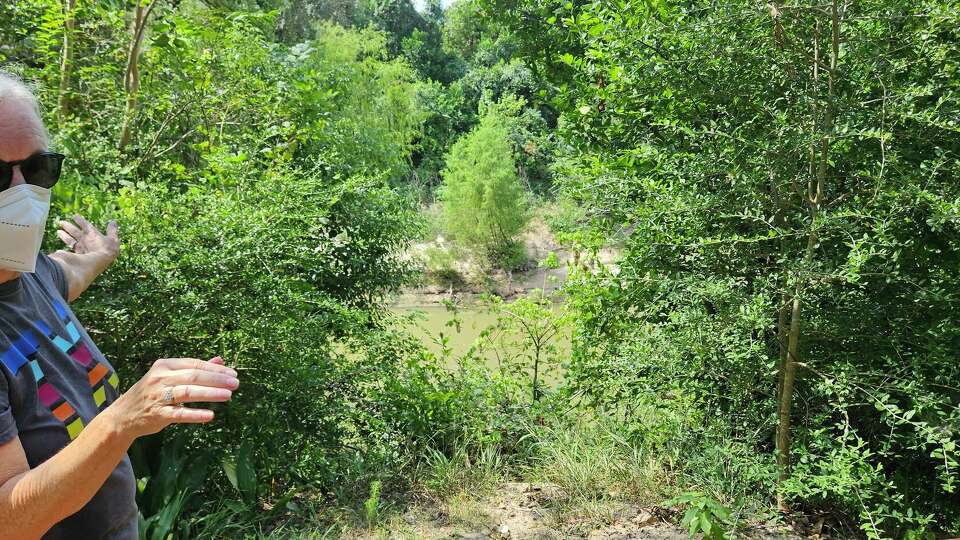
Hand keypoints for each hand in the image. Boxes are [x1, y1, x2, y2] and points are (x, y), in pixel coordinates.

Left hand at [56, 215, 118, 266]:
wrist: (99, 262)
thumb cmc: (108, 250)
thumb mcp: (113, 239)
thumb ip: (112, 230)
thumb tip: (113, 221)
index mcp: (92, 233)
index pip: (84, 224)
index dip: (79, 220)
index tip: (74, 216)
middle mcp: (84, 239)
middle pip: (74, 231)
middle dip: (68, 226)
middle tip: (61, 222)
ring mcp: (80, 247)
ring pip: (70, 239)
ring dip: (64, 235)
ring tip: (58, 231)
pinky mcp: (77, 255)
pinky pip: (69, 250)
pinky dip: (64, 249)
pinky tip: (59, 250)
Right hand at [102, 356, 238, 440]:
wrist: (123, 415)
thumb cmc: (152, 393)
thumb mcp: (169, 376)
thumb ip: (194, 368)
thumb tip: (220, 361)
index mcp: (164, 365)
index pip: (194, 364)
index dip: (215, 369)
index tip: (233, 374)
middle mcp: (160, 379)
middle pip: (193, 377)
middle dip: (217, 380)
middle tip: (235, 384)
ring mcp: (157, 397)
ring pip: (187, 393)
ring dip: (210, 394)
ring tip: (228, 396)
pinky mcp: (157, 414)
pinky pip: (179, 414)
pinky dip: (195, 415)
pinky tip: (210, 415)